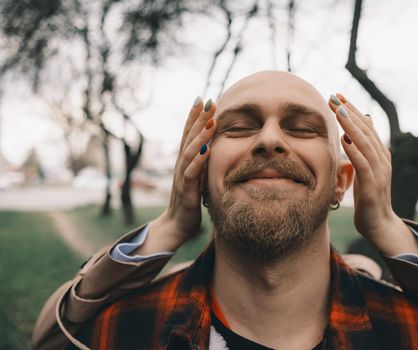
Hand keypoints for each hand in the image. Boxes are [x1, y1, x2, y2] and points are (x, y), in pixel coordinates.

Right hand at [134, 97, 216, 254]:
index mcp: (185, 162)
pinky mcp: (185, 192)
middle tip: (206, 100)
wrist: (176, 227)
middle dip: (197, 118)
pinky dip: (198, 161)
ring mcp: (182, 177)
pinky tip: (206, 150)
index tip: (202, 98)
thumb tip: (211, 148)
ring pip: (189, 152)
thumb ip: (201, 163)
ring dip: (200, 136)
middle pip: (188, 138)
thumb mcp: (197, 178)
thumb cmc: (188, 202)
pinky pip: (191, 174)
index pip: (188, 134)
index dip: (194, 116)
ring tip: (210, 121)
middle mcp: (181, 166)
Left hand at [328, 94, 417, 257]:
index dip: (352, 110)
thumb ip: (363, 152)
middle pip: (366, 130)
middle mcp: (382, 159)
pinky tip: (344, 140)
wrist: (379, 225)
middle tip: (335, 96)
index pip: (366, 126)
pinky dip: (354, 151)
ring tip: (338, 111)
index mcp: (380, 154)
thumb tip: (356, 132)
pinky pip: (363, 164)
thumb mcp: (365, 171)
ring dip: (351, 126)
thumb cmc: (368, 198)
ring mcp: (379, 171)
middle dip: (350, 112)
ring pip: (366, 143)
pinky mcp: (372, 185)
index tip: (338, 96)